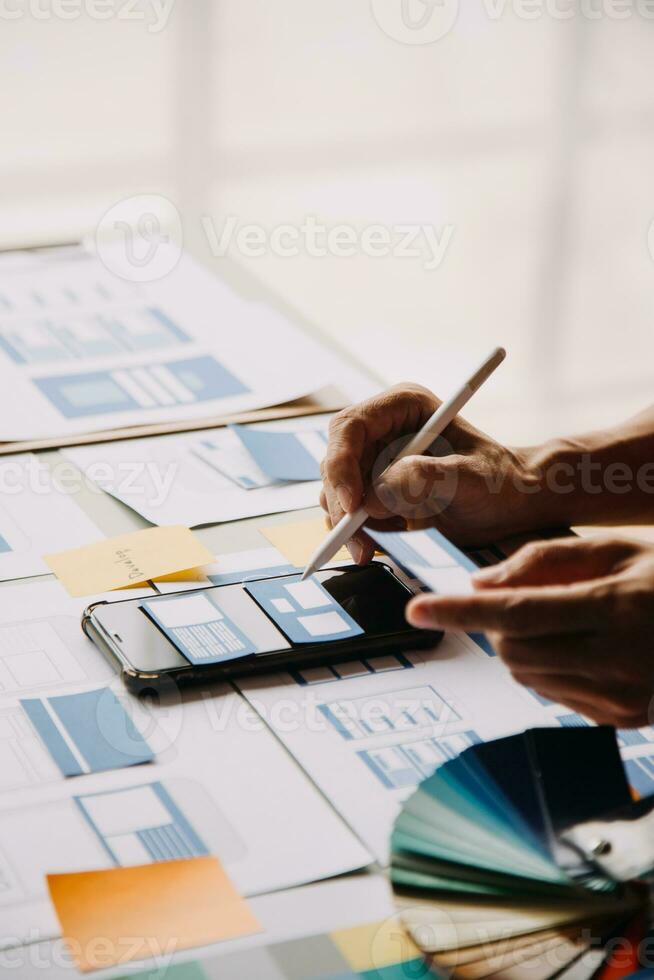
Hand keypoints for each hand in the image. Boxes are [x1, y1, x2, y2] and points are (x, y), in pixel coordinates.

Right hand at [321, 383, 542, 563]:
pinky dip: (354, 532)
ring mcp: (375, 461)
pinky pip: (348, 512)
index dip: (342, 463)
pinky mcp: (375, 491)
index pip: (351, 427)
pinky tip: (374, 547)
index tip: (353, 504)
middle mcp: (383, 430)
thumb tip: (373, 498)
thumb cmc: (500, 482)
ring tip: (367, 549)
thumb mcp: (470, 478)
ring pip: (336, 490)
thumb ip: (423, 480)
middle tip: (352, 537)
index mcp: (403, 407)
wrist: (512, 505)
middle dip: (340, 500)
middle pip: (335, 460)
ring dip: (344, 522)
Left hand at [406, 535, 653, 727]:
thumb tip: (480, 583)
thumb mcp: (615, 548)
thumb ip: (543, 561)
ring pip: (528, 676)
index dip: (460, 612)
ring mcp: (624, 699)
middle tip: (518, 601)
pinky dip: (548, 669)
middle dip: (497, 626)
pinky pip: (556, 696)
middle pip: (513, 650)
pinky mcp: (626, 720)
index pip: (514, 613)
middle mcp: (617, 661)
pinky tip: (582, 648)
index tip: (416, 607)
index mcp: (613, 608)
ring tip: (561, 621)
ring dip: (520, 647)